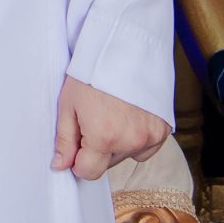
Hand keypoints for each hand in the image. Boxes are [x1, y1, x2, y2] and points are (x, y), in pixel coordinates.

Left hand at [51, 75, 170, 180]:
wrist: (122, 50)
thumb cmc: (90, 74)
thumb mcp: (68, 105)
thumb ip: (65, 140)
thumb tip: (60, 166)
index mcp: (103, 137)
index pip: (89, 172)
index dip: (78, 161)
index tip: (76, 145)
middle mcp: (131, 141)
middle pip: (107, 164)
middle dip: (97, 150)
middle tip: (93, 120)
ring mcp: (150, 137)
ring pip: (126, 155)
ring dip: (117, 144)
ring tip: (111, 114)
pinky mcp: (163, 130)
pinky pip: (145, 148)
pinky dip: (136, 139)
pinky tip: (127, 117)